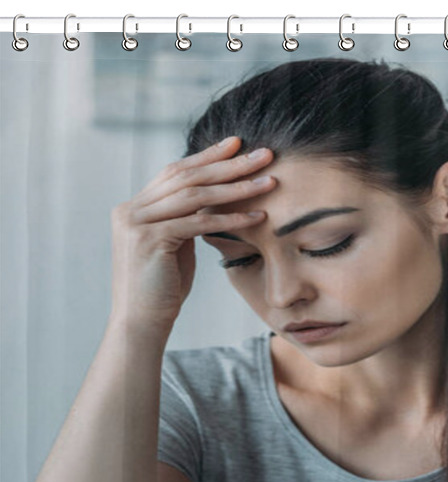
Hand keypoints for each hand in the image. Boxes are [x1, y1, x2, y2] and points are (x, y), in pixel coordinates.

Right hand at [109, 136, 274, 331]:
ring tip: (268, 180)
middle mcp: (131, 209)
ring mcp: (136, 223)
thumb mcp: (174, 247)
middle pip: (187, 176)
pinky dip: (229, 218)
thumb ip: (185, 222)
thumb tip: (212, 204)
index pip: (175, 172)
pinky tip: (257, 216)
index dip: (208, 156)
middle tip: (263, 153)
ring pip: (194, 195)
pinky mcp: (149, 240)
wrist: (140, 323)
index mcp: (135, 207)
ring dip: (236, 187)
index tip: (238, 144)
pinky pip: (197, 223)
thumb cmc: (163, 290)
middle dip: (228, 163)